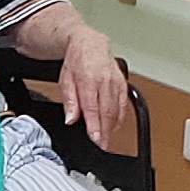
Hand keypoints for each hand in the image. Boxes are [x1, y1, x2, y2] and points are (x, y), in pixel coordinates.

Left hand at [55, 31, 133, 154]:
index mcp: (89, 78)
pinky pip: (123, 105)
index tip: (95, 139)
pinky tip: (113, 127)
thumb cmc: (77, 62)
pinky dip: (119, 118)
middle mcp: (105, 80)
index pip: (92, 107)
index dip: (95, 125)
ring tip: (106, 140)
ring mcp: (117, 82)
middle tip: (101, 146)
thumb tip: (71, 119)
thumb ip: (69, 101)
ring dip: (112, 127)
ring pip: (117, 110)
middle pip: (107, 111)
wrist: (90, 44)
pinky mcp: (123, 85)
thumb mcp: (65, 80)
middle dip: (105, 131)